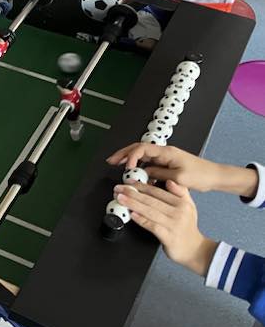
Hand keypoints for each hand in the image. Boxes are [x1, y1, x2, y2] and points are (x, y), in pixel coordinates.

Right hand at [109, 142, 258, 197]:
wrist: (215, 176)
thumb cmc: (201, 175)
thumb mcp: (178, 178)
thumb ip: (159, 175)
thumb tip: (144, 174)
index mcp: (167, 152)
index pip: (142, 148)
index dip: (131, 156)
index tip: (127, 167)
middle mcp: (164, 152)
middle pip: (138, 148)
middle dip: (123, 154)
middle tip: (111, 160)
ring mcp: (165, 157)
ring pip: (142, 155)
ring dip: (128, 159)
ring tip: (116, 164)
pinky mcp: (166, 163)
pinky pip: (149, 163)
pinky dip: (138, 166)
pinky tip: (133, 172)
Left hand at [114, 180, 216, 275]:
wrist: (194, 249)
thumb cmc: (187, 227)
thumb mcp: (189, 207)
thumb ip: (180, 192)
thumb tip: (169, 181)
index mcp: (182, 203)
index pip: (157, 191)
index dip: (141, 186)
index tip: (128, 182)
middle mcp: (178, 212)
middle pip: (151, 200)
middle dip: (132, 193)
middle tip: (118, 189)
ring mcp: (173, 225)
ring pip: (149, 211)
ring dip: (132, 203)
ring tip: (120, 198)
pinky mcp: (168, 237)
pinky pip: (152, 225)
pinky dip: (141, 219)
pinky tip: (132, 214)